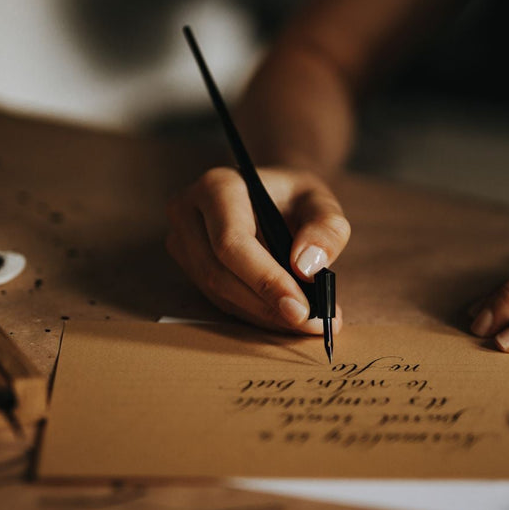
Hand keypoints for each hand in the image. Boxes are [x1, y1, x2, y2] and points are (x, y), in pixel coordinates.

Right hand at [166, 166, 349, 333]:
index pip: (232, 242)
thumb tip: (308, 268)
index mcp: (217, 187)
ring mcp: (182, 241)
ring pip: (218, 292)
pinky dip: (255, 313)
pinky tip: (285, 316)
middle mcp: (188, 212)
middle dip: (267, 304)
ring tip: (307, 322)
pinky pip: (219, 299)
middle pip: (219, 273)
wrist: (271, 197)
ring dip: (263, 314)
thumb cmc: (294, 196)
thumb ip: (326, 229)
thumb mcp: (320, 201)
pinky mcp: (188, 266)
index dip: (264, 279)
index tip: (301, 307)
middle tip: (311, 323)